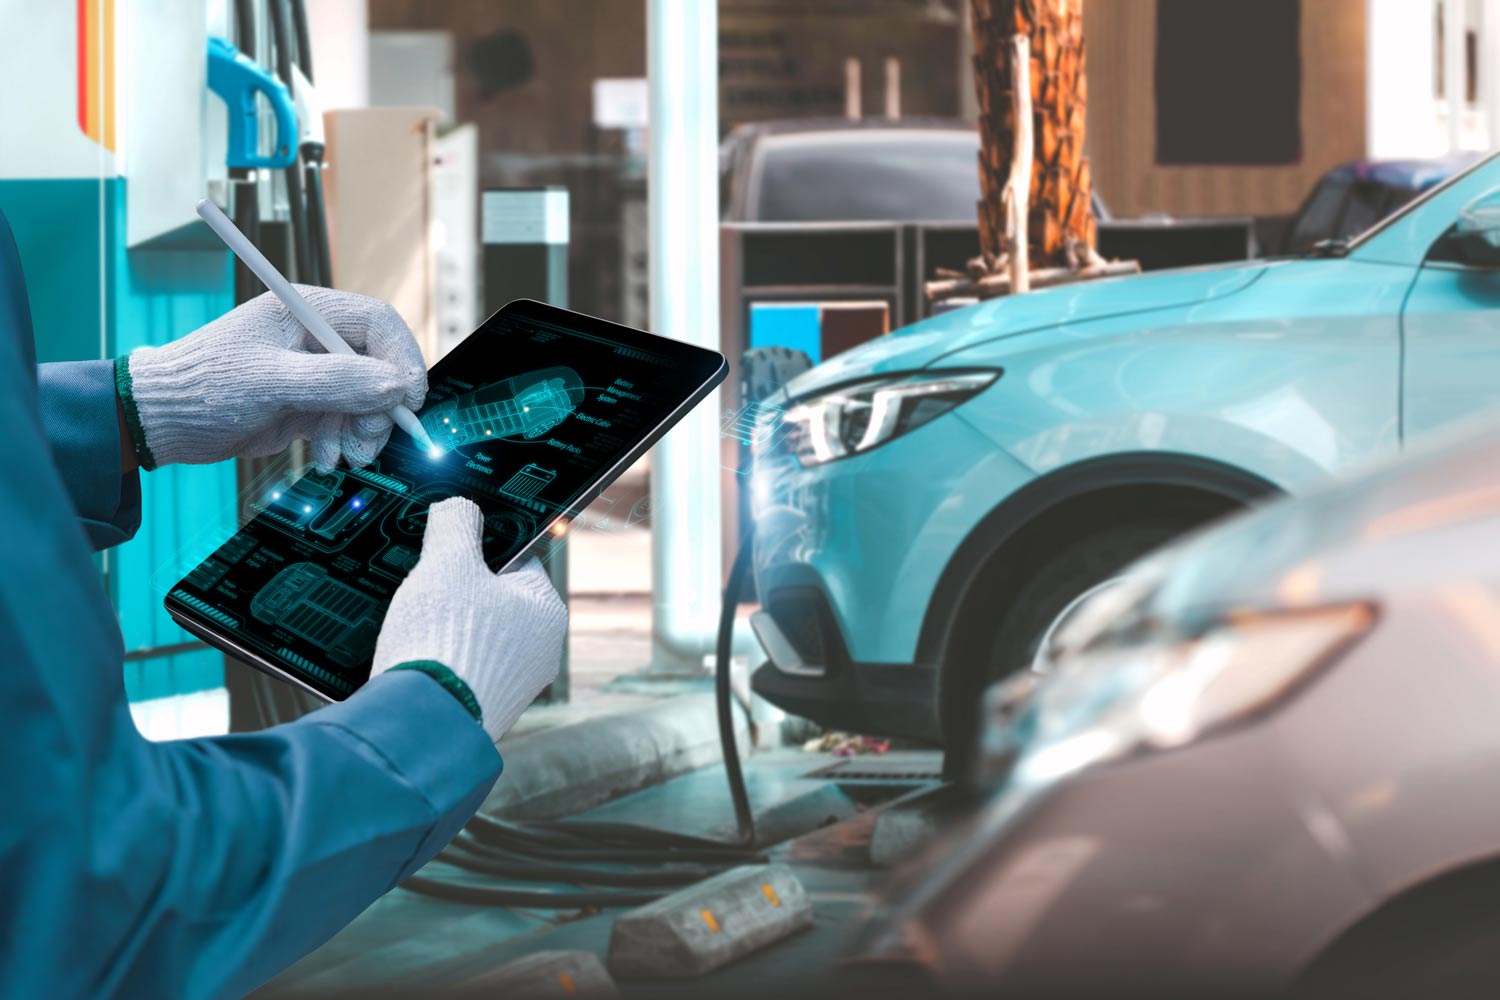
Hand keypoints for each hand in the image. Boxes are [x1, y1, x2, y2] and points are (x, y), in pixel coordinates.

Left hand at [121, 287, 426, 470]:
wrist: (164, 421)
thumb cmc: (203, 386)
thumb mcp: (272, 381)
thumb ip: (337, 381)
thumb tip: (394, 386)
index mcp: (307, 312)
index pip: (379, 324)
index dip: (402, 359)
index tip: (408, 399)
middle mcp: (315, 339)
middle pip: (380, 367)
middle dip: (381, 408)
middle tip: (368, 440)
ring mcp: (313, 373)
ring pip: (368, 400)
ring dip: (364, 432)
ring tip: (344, 455)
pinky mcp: (307, 403)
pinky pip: (346, 422)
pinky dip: (342, 443)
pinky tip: (322, 455)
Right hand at [370, 497, 566, 742]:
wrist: (418, 724)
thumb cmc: (444, 642)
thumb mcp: (447, 561)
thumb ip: (455, 523)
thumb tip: (458, 507)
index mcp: (547, 611)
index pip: (516, 560)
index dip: (476, 552)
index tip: (448, 555)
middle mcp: (540, 652)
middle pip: (491, 601)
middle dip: (454, 595)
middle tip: (426, 596)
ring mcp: (512, 686)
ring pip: (471, 637)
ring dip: (441, 630)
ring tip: (416, 632)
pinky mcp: (481, 711)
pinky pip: (457, 671)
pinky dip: (435, 663)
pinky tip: (414, 662)